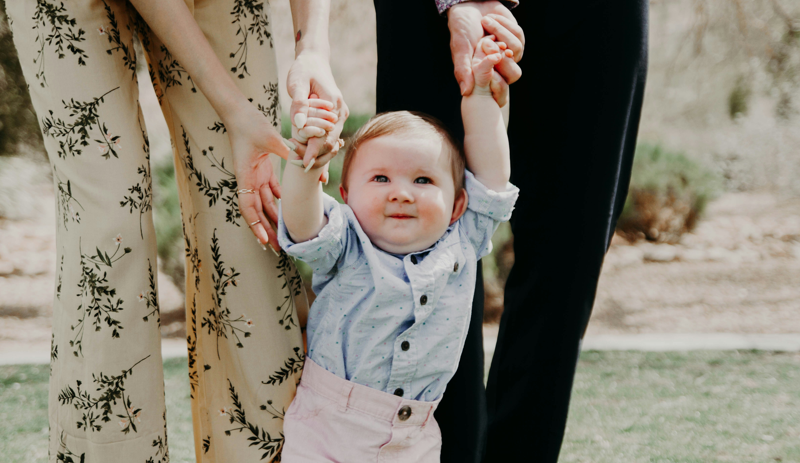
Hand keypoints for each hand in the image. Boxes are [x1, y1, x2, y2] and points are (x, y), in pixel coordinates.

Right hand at [225, 104, 292, 251]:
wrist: (239, 112)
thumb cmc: (250, 123)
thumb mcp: (270, 137)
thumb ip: (288, 150)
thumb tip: (306, 158)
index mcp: (245, 175)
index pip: (248, 207)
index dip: (255, 226)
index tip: (264, 242)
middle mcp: (248, 179)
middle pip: (257, 211)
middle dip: (266, 231)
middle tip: (278, 249)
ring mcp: (255, 176)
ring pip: (265, 204)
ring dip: (273, 219)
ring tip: (284, 235)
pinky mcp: (262, 170)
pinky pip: (271, 190)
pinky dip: (278, 201)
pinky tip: (288, 211)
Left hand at [287, 50, 349, 167]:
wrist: (314, 61)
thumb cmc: (303, 70)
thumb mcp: (297, 83)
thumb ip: (299, 103)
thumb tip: (299, 124)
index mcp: (333, 104)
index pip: (324, 134)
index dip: (314, 150)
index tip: (303, 164)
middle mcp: (340, 111)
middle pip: (330, 141)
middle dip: (316, 156)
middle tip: (300, 168)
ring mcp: (340, 115)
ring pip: (331, 141)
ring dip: (319, 153)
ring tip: (304, 166)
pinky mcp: (336, 117)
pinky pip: (329, 136)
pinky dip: (320, 147)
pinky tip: (311, 159)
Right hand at [448, 2, 524, 97]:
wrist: (470, 6)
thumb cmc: (462, 29)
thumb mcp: (461, 50)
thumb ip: (463, 70)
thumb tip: (466, 92)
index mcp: (486, 75)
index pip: (501, 87)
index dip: (497, 77)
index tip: (485, 54)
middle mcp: (500, 67)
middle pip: (514, 73)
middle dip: (499, 54)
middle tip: (485, 40)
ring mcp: (510, 53)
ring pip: (516, 50)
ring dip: (499, 32)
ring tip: (485, 22)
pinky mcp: (517, 37)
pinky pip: (517, 34)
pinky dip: (503, 24)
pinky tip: (491, 19)